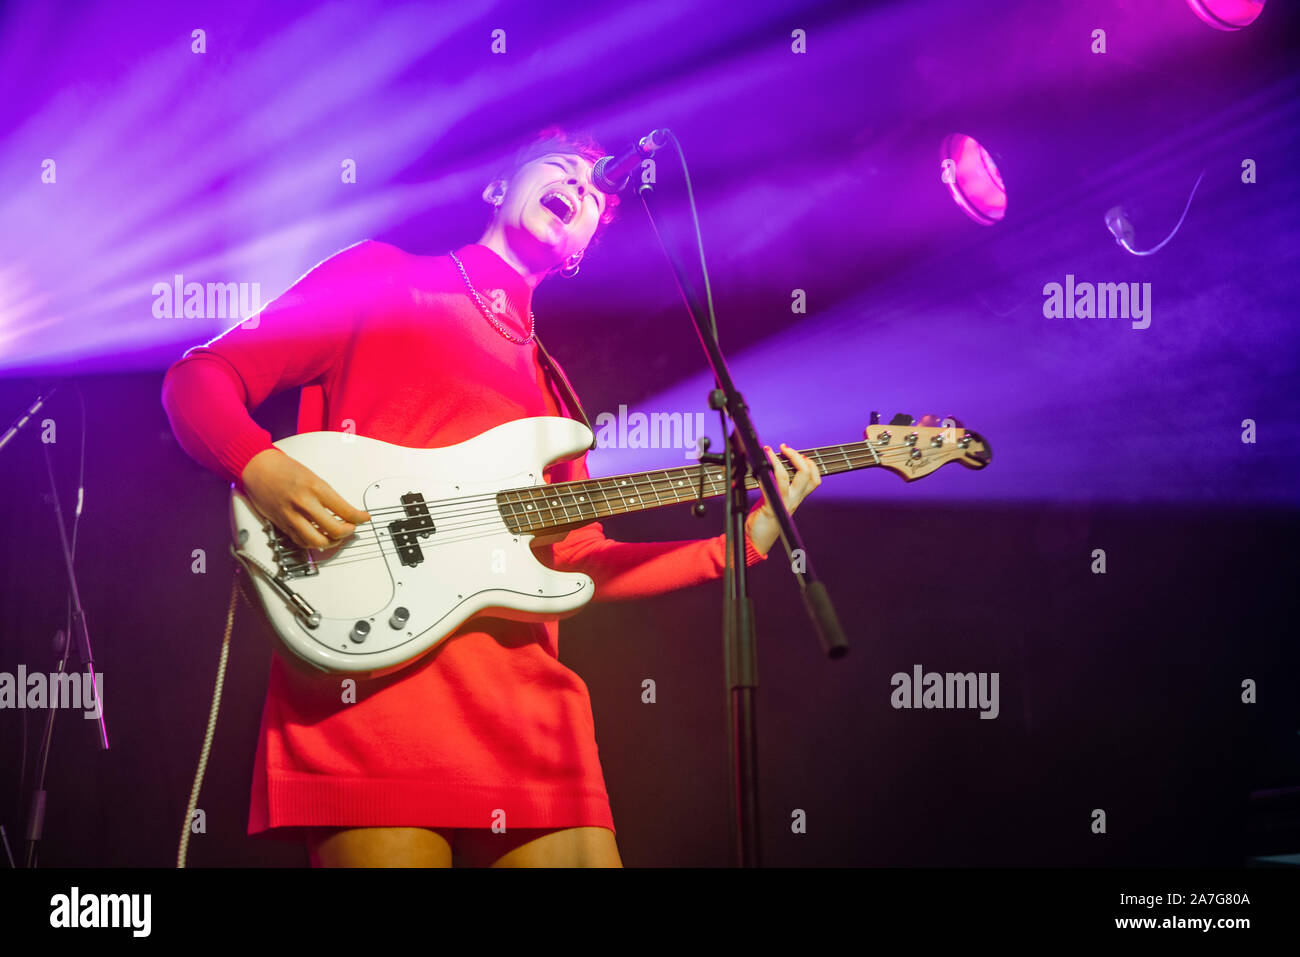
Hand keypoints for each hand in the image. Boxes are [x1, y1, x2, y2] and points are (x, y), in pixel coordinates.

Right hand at [239, 448, 370, 550]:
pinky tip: (320, 538)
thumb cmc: (284, 469)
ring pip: (317, 541)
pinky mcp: (282, 524)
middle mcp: (304, 503)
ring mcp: (292, 516)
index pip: (345, 510)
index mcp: (315, 488)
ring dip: (331, 542)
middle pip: (334, 530)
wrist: (258, 468)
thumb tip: (344, 511)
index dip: (359, 518)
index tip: (364, 518)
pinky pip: (301, 541)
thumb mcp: (313, 477)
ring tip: (337, 536)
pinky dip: (313, 543)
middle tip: (351, 528)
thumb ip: (327, 495)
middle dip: (348, 532)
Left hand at [744, 443, 820, 555]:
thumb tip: (772, 469)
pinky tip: (762, 464)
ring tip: (775, 450)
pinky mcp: (772, 506)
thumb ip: (778, 488)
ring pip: (794, 477)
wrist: (755, 541)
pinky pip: (773, 484)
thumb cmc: (763, 522)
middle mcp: (794, 500)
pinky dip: (768, 471)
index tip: (800, 455)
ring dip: (785, 459)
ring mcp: (784, 503)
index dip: (811, 465)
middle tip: (786, 448)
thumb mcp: (776, 502)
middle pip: (808, 475)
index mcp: (797, 499)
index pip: (814, 480)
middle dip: (798, 457)